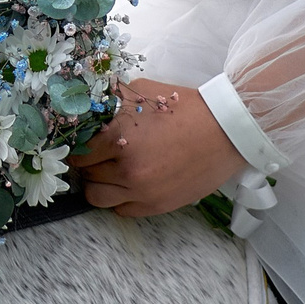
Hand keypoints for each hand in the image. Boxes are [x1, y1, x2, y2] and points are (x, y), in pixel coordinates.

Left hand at [69, 78, 245, 217]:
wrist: (226, 130)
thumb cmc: (185, 108)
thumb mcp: (142, 92)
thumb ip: (110, 102)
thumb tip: (83, 108)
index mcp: (118, 137)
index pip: (78, 151)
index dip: (78, 146)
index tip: (84, 143)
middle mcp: (126, 168)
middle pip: (86, 174)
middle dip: (89, 164)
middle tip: (99, 155)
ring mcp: (141, 191)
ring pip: (97, 197)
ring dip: (99, 184)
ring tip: (110, 172)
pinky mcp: (156, 206)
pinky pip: (120, 211)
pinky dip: (120, 199)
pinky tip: (129, 184)